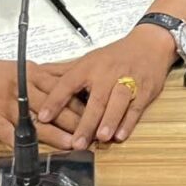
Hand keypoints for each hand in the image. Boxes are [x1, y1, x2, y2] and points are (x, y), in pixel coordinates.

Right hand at [0, 55, 84, 147]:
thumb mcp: (20, 68)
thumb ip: (43, 77)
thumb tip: (69, 81)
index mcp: (32, 73)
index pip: (63, 87)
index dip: (81, 100)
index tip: (99, 110)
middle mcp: (21, 87)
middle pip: (53, 104)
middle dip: (74, 120)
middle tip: (92, 132)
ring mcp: (5, 103)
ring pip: (34, 119)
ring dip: (54, 133)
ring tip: (71, 143)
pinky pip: (6, 131)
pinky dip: (18, 141)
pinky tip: (30, 151)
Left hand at [37, 24, 176, 149]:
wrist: (150, 43)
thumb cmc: (116, 55)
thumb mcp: (89, 59)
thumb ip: (65, 73)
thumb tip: (36, 75)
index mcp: (90, 66)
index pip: (68, 83)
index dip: (55, 100)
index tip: (43, 117)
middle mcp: (108, 73)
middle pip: (97, 99)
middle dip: (86, 122)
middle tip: (76, 142)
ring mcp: (128, 80)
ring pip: (118, 101)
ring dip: (110, 120)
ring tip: (101, 137)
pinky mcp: (145, 89)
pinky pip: (136, 106)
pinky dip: (128, 121)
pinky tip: (121, 134)